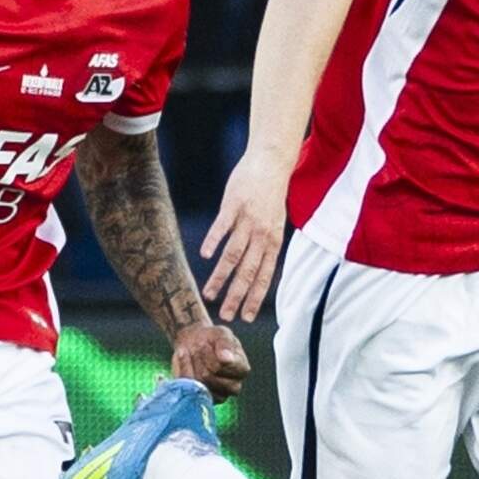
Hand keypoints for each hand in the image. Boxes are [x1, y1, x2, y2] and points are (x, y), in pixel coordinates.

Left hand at [170, 321, 250, 399]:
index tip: (208, 344)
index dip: (211, 354)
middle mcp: (234, 386)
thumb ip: (225, 343)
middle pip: (208, 376)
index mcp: (242, 370)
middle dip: (199, 359)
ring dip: (189, 364)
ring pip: (195, 383)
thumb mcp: (221, 334)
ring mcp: (218, 395)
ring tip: (190, 352)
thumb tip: (226, 359)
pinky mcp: (203, 399)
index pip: (223, 366)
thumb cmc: (213, 339)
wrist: (196, 344)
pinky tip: (183, 361)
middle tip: (198, 348)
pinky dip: (181, 372)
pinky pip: (185, 388)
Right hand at [198, 147, 294, 322]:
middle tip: (225, 316)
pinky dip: (213, 241)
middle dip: (236, 296)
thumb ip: (265, 244)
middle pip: (248, 271)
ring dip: (220, 277)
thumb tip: (256, 267)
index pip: (264, 275)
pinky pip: (223, 227)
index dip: (255, 297)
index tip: (246, 317)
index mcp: (273, 240)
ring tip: (208, 294)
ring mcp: (248, 220)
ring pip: (233, 255)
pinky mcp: (234, 205)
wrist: (271, 162)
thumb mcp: (274, 222)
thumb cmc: (270, 194)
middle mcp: (262, 234)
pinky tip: (204, 255)